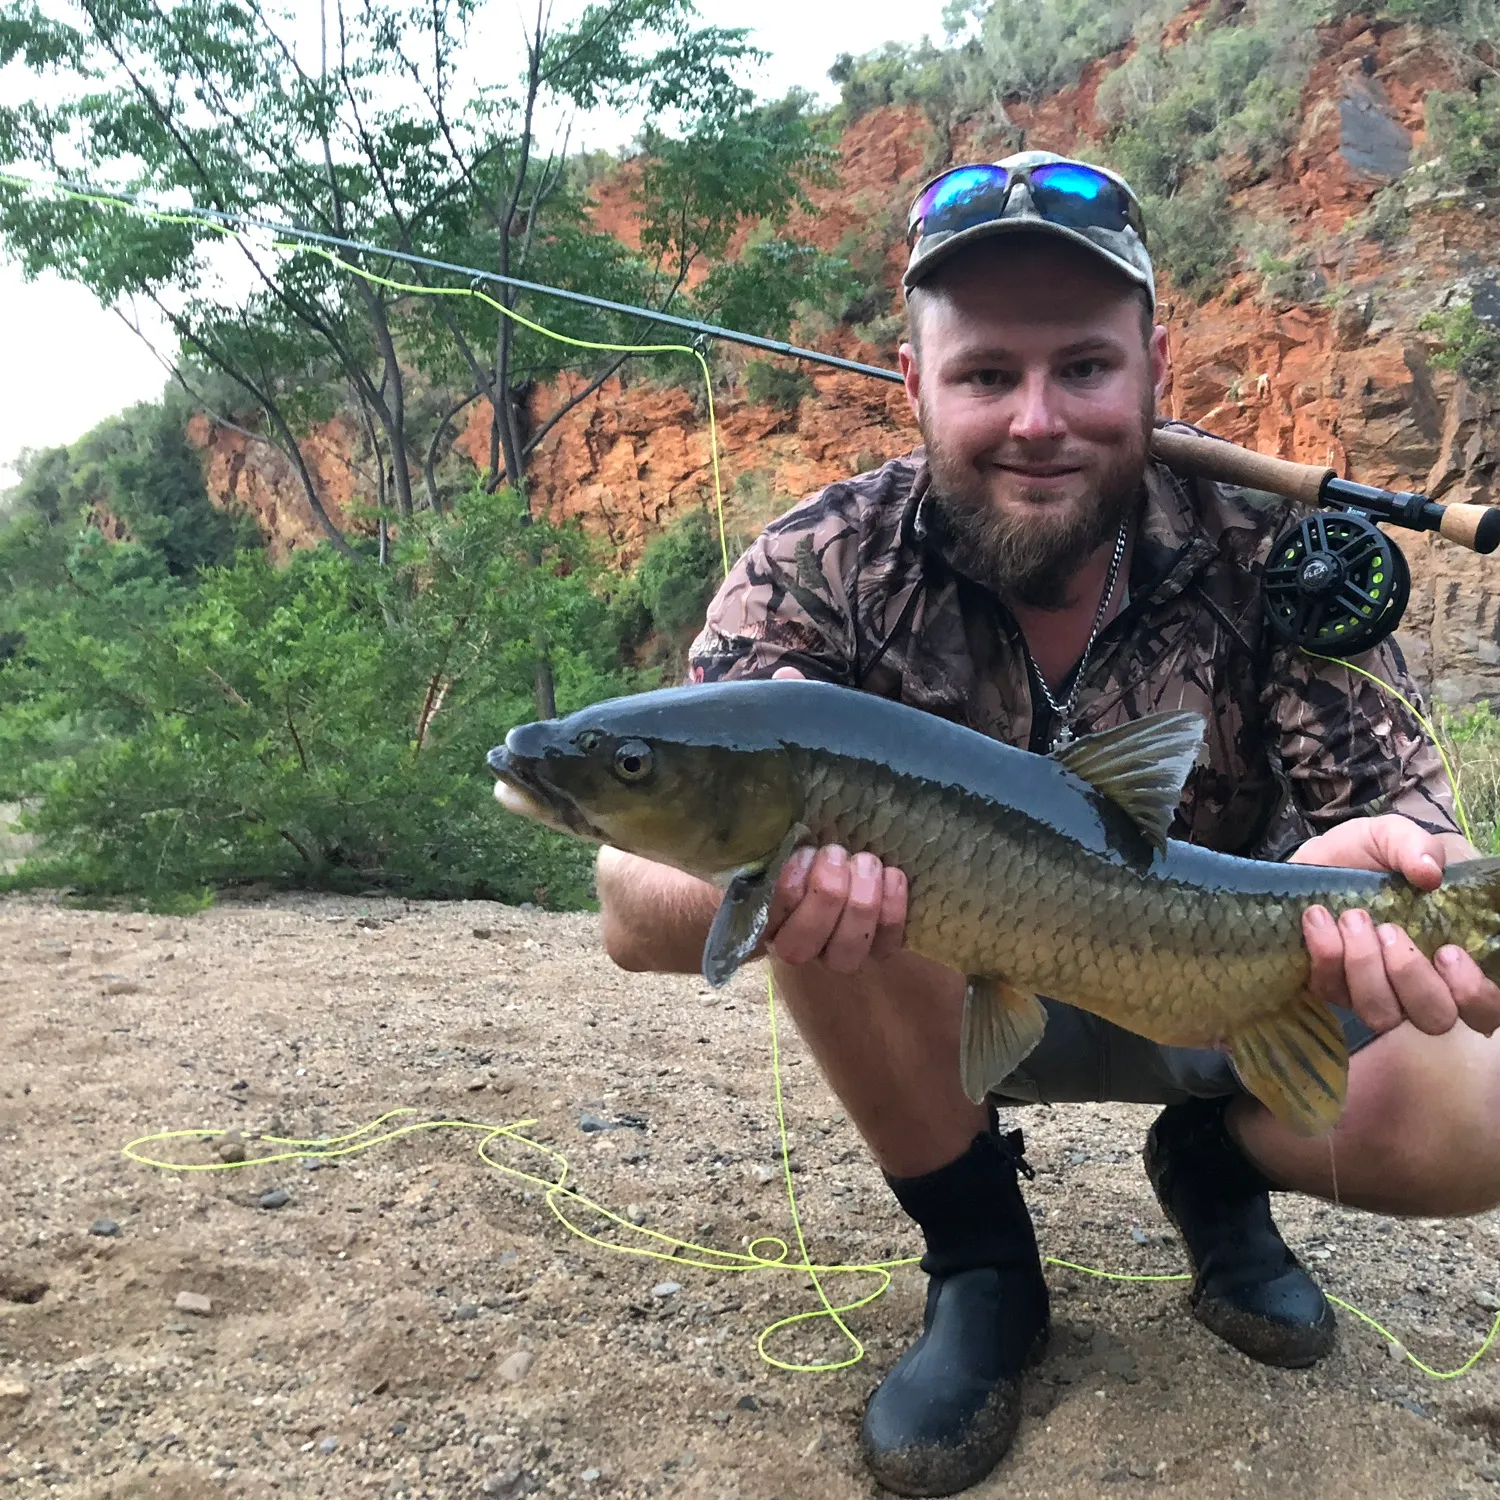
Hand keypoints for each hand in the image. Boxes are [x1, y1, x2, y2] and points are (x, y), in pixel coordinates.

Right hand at [760, 665, 908, 971]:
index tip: (795, 853)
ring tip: (869, 862)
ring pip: (838, 954)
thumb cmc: (814, 791)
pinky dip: (890, 918)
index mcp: (756, 884)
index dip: (776, 894)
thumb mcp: (796, 756)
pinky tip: (897, 877)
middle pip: (796, 942)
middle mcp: (789, 922)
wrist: (863, 828)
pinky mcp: (875, 940)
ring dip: (856, 911)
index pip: (751, 915)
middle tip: (835, 852)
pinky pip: (883, 948)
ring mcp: (832, 936)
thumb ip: (784, 726)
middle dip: (818, 899)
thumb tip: (789, 679)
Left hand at [1291, 814, 1499, 1036]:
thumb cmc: (1368, 854)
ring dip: (1365, 966)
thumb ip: (1417, 846)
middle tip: (1389, 929)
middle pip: (1434, 1018)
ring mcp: (1374, 991)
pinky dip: (1326, 954)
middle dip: (1411, 977)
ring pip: (1381, 1014)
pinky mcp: (1331, 985)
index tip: (1448, 952)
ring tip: (1353, 917)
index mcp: (1453, 958)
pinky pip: (1331, 991)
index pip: (1485, 1007)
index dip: (1473, 994)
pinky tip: (1319, 916)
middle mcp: (1418, 985)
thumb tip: (1429, 873)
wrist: (1314, 858)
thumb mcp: (1394, 836)